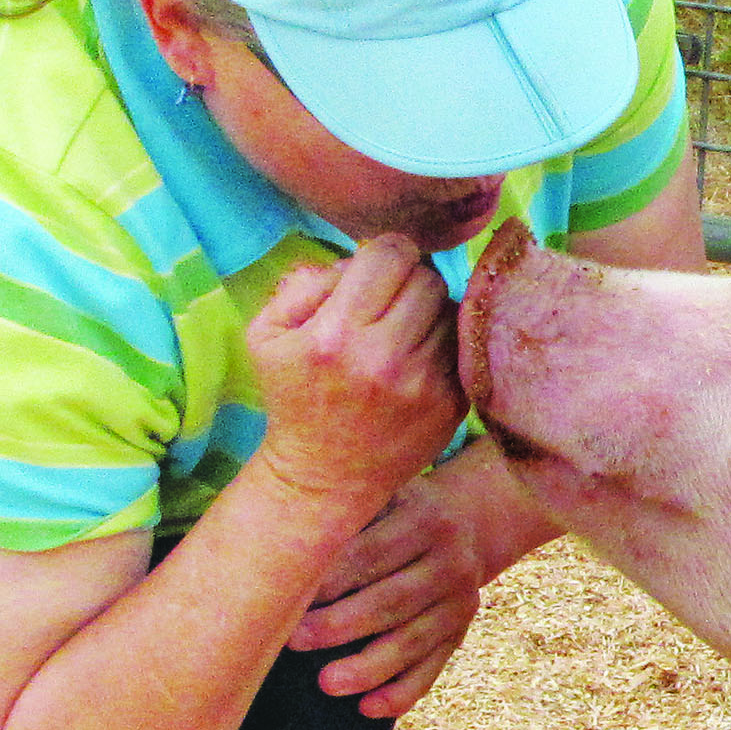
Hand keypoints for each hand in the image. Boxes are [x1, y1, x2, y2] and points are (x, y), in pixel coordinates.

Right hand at [245, 235, 464, 527]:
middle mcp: (384, 359)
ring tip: (403, 335)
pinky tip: (418, 362)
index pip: (391, 253)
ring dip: (429, 314)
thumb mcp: (267, 334)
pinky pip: (463, 348)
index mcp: (335, 335)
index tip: (376, 271)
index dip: (384, 254)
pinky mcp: (452, 406)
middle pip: (428, 278)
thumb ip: (304, 281)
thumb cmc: (294, 397)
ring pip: (450, 311)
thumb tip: (359, 255)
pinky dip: (444, 346)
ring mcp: (425, 386)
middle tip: (390, 304)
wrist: (325, 477)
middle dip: (409, 281)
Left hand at [294, 467, 486, 717]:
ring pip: (412, 641)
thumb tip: (273, 547)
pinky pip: (431, 670)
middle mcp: (448, 562)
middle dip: (341, 625)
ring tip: (327, 684)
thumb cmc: (396, 512)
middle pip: (392, 600)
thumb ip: (344, 518)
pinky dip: (401, 693)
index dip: (330, 578)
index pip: (372, 552)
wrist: (472, 522)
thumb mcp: (381, 498)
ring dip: (369, 667)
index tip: (288, 598)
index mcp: (423, 518)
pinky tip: (369, 708)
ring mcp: (459, 602)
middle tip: (295, 642)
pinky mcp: (459, 634)